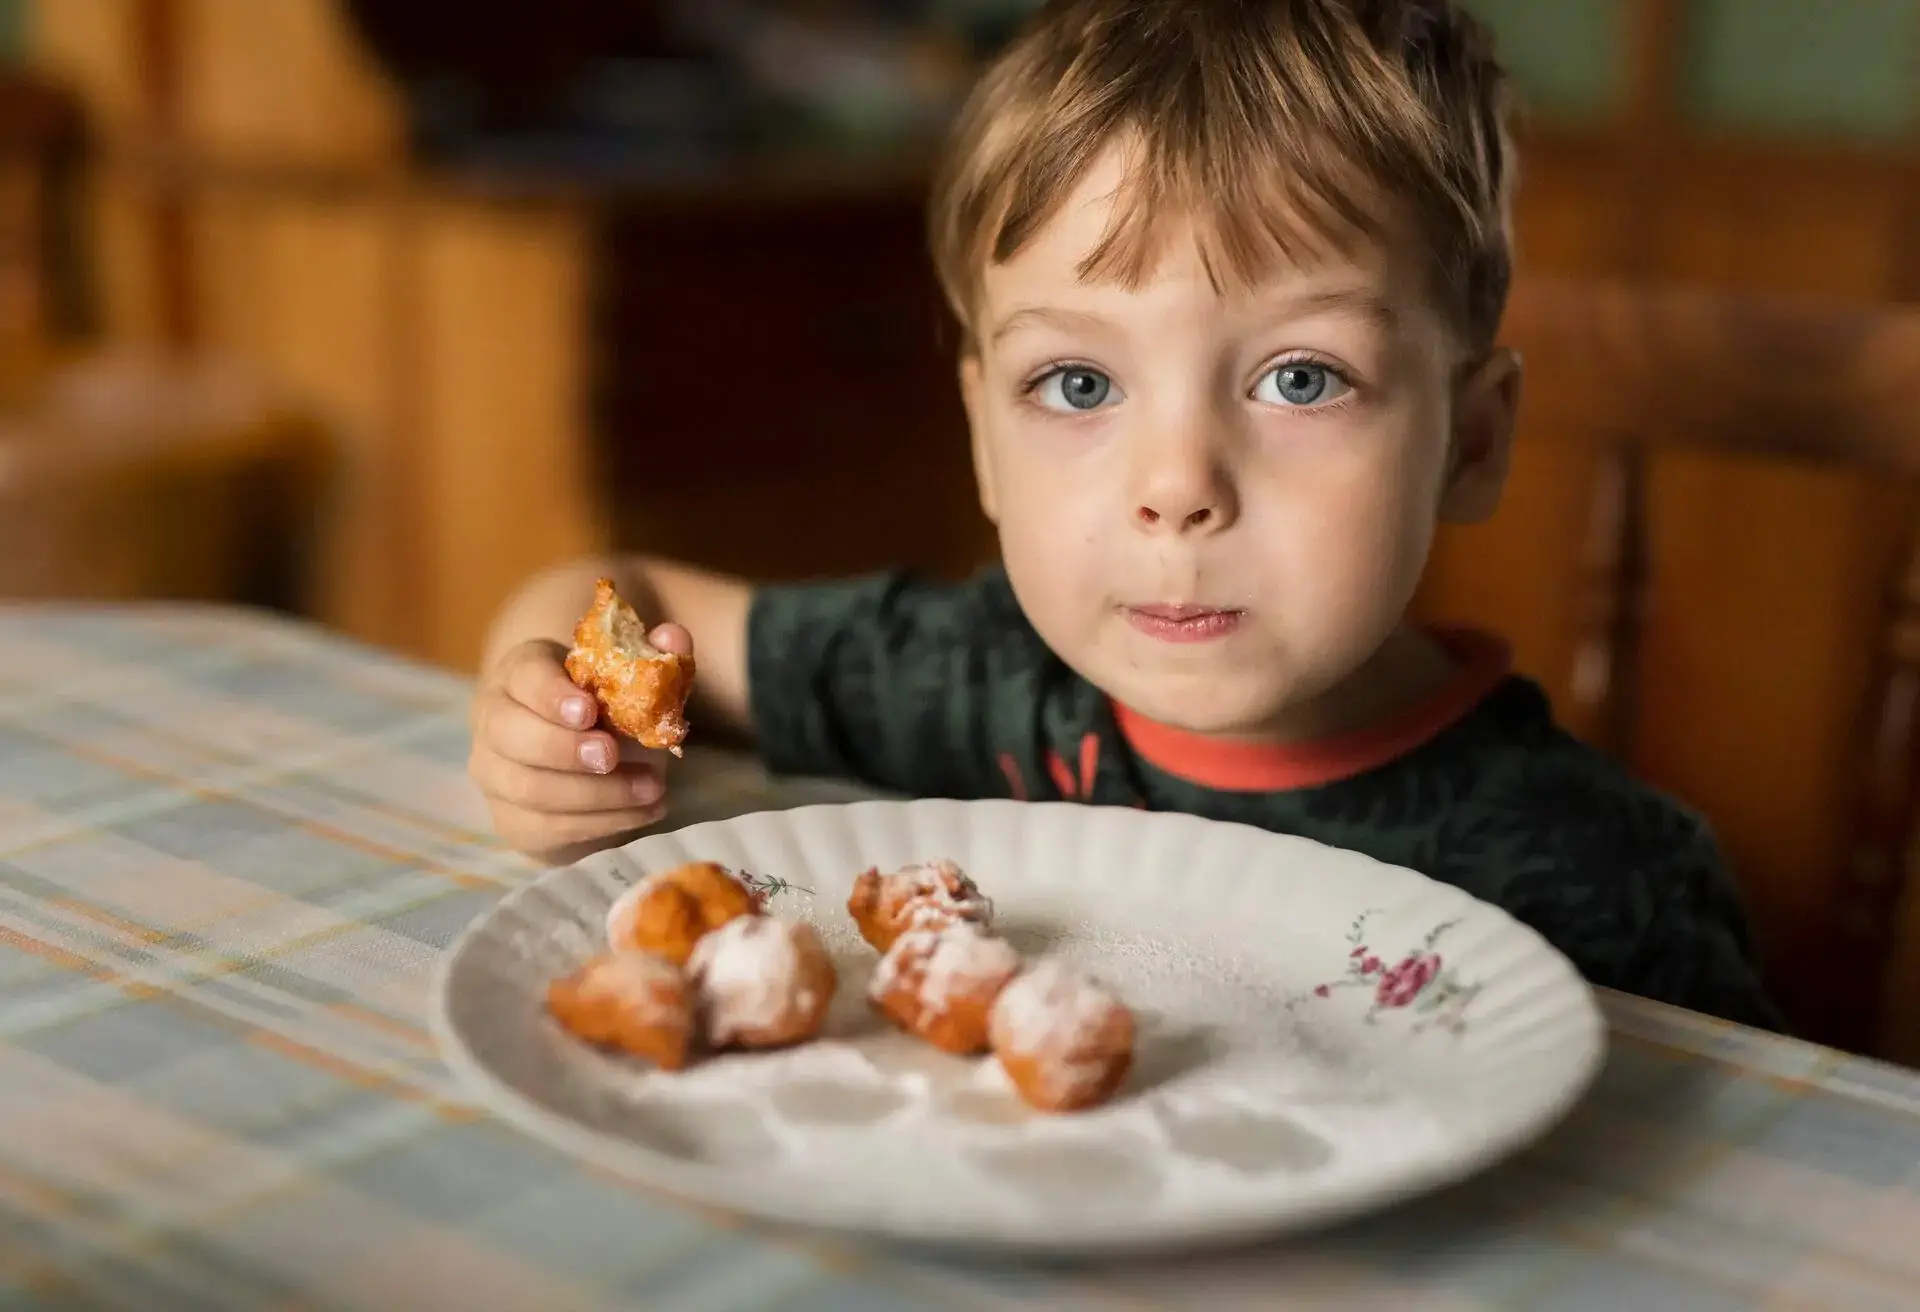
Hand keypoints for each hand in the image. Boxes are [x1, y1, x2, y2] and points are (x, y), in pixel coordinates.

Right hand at [468, 625, 693, 861]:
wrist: (583, 765)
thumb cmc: (605, 710)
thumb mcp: (630, 679)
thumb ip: (654, 655)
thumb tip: (673, 636)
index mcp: (521, 674)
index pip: (524, 676)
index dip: (551, 694)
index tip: (588, 710)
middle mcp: (495, 720)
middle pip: (511, 734)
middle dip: (564, 748)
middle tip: (612, 756)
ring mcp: (496, 773)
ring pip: (529, 788)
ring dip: (595, 793)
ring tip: (654, 788)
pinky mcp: (511, 819)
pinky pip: (546, 828)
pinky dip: (600, 824)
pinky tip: (644, 813)